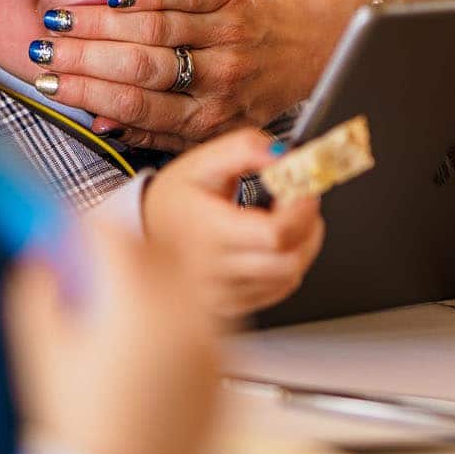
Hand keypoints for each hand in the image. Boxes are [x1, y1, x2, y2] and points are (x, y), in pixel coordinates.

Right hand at [4, 217, 218, 453]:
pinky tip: (148, 356)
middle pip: (160, 250)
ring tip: (120, 320)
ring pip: (190, 284)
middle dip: (124, 251)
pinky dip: (181, 325)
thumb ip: (38, 289)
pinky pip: (208, 325)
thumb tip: (44, 256)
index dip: (83, 227)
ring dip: (158, 285)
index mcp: (136, 305)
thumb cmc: (81, 429)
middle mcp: (186, 316)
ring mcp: (215, 343)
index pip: (114, 234)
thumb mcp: (41, 351)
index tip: (66, 231)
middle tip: (91, 268)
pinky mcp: (229, 370)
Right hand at [29, 0, 332, 151]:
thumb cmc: (242, 90)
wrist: (301, 48)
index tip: (47, 84)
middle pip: (142, 67)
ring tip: (62, 19)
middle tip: (44, 49)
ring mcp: (229, 35)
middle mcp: (221, 79)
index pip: (137, 107)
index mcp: (208, 118)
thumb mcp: (207, 126)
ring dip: (102, 22)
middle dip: (84, 58)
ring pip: (157, 28)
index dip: (88, 95)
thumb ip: (155, 131)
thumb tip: (100, 124)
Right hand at [141, 129, 325, 317]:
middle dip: (308, 225)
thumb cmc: (174, 200)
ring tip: (289, 218)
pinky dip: (289, 263)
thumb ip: (244, 148)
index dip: (301, 209)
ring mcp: (224, 293)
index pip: (274, 234)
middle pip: (289, 260)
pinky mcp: (233, 304)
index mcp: (208, 232)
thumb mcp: (201, 162)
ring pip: (290, 276)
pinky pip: (280, 289)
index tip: (303, 188)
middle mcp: (215, 270)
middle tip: (301, 201)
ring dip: (303, 243)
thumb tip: (282, 154)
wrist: (146, 233)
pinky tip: (277, 242)